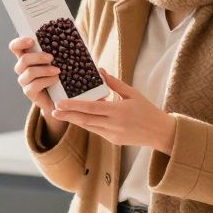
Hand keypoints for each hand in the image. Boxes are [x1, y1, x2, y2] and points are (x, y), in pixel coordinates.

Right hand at [8, 37, 65, 141]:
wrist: (62, 97)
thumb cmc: (61, 73)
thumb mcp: (60, 58)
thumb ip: (59, 46)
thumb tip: (70, 31)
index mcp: (27, 56)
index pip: (15, 47)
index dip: (19, 42)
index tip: (31, 40)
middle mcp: (22, 68)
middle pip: (22, 59)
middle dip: (37, 57)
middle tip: (51, 57)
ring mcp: (24, 81)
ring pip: (29, 72)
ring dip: (44, 70)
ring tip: (58, 70)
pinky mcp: (29, 92)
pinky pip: (34, 85)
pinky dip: (47, 81)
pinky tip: (56, 80)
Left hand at [51, 69, 176, 153]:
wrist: (160, 132)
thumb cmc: (147, 109)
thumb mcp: (132, 93)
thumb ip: (114, 83)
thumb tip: (99, 70)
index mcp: (118, 111)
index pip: (91, 108)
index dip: (74, 106)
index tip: (60, 104)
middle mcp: (114, 125)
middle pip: (85, 120)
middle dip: (68, 115)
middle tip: (53, 111)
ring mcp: (113, 135)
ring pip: (89, 127)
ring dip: (74, 120)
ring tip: (61, 114)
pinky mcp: (113, 141)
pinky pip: (97, 131)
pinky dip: (87, 124)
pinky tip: (78, 118)